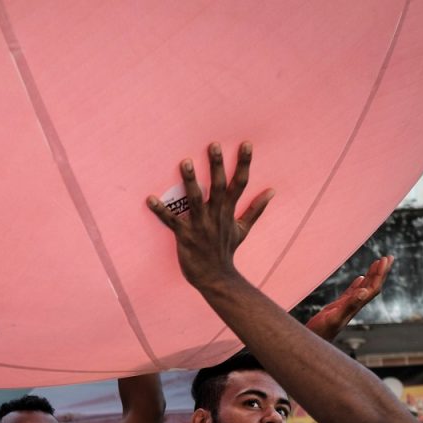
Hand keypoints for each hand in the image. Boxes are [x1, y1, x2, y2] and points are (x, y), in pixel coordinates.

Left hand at [146, 142, 272, 289]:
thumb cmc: (226, 251)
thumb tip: (272, 191)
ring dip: (190, 182)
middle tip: (213, 145)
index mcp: (229, 211)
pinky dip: (160, 211)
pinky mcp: (184, 236)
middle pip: (218, 187)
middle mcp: (216, 216)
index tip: (246, 144)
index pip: (239, 184)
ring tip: (186, 162)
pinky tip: (150, 199)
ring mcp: (200, 226)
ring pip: (195, 200)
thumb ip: (256, 209)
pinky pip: (171, 222)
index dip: (243, 164)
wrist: (216, 278)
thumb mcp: (243, 229)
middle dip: (216, 166)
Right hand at [306, 255, 393, 341]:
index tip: (384, 260)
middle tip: (388, 257)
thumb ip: (349, 305)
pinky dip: (358, 284)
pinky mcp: (338, 307)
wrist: (313, 341)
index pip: (373, 287)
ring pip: (363, 288)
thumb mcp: (335, 317)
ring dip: (372, 275)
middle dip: (381, 271)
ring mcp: (347, 306)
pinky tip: (360, 278)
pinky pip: (352, 293)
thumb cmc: (322, 332)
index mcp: (356, 305)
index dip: (380, 274)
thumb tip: (365, 292)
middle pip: (372, 286)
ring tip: (377, 263)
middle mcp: (355, 305)